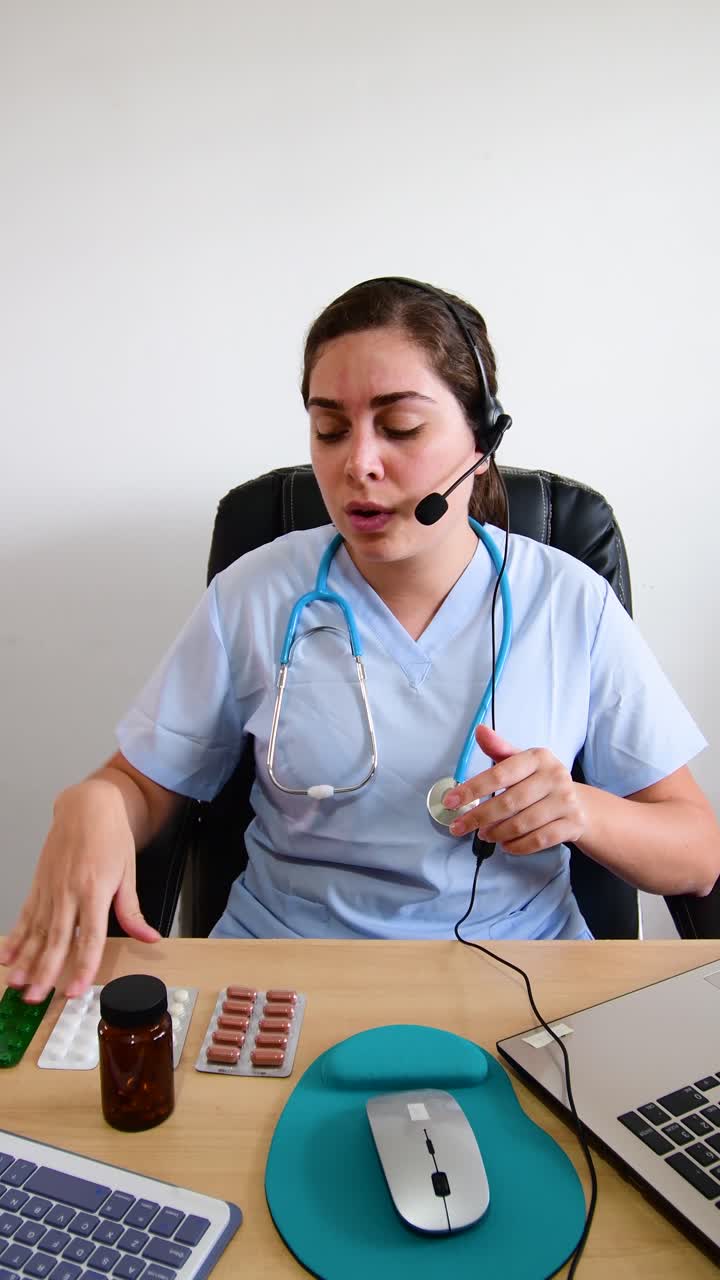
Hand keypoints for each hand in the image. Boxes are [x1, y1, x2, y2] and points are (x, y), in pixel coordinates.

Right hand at [0, 780, 159, 1002]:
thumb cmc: (110, 836)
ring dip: (26, 960)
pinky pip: (25, 916)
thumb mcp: (128, 872)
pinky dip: (15, 938)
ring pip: (36, 932)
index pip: (89, 938)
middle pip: (56, 940)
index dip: (82, 967)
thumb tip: (149, 937)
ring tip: (18, 985)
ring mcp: (50, 889)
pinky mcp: (39, 884)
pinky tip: (7, 956)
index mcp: (95, 890)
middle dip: (46, 972)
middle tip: (37, 997)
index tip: (75, 989)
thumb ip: (132, 910)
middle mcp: (69, 892)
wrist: (87, 806)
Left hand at [442, 724, 586, 853]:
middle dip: (478, 817)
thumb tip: (479, 730)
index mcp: (538, 757)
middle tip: (459, 826)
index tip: (450, 801)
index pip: (500, 773)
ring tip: (484, 834)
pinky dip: (517, 846)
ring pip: (522, 824)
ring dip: (496, 833)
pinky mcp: (572, 824)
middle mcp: (555, 776)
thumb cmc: (540, 781)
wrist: (579, 804)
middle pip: (508, 802)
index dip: (472, 789)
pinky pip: (539, 840)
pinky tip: (505, 844)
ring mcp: (566, 801)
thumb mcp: (521, 761)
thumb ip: (499, 749)